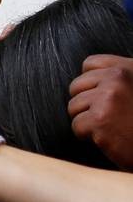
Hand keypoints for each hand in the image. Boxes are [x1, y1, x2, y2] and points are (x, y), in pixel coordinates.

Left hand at [68, 54, 132, 169]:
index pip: (89, 64)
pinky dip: (87, 135)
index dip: (91, 84)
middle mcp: (117, 78)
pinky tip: (108, 137)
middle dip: (87, 104)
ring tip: (110, 126)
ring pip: (73, 106)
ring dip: (87, 120)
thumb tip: (90, 74)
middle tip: (110, 116)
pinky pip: (77, 125)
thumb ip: (118, 77)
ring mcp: (108, 97)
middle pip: (76, 86)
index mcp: (127, 67)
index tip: (106, 98)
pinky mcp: (99, 119)